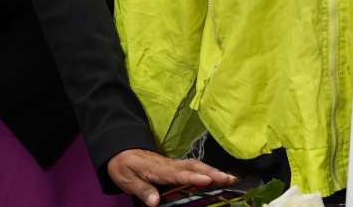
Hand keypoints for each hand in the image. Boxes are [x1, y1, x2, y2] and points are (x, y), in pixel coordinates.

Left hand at [107, 149, 235, 205]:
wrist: (122, 151)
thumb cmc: (125, 166)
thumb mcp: (127, 180)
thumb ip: (142, 190)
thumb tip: (154, 202)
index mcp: (158, 169)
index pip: (178, 174)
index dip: (193, 177)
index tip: (207, 180)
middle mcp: (170, 165)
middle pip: (194, 167)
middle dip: (213, 173)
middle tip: (230, 179)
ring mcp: (174, 164)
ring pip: (197, 166)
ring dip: (214, 171)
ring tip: (230, 178)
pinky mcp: (175, 166)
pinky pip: (194, 167)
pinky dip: (207, 170)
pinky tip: (217, 176)